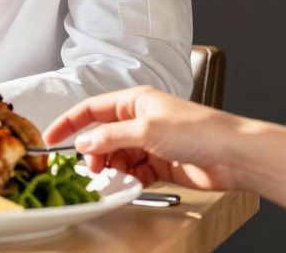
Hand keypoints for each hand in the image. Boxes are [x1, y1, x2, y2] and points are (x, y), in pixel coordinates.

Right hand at [43, 85, 244, 190]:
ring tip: (116, 179)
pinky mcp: (160, 163)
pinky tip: (132, 184)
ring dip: (113, 169)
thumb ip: (110, 137)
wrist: (233, 155)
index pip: (91, 109)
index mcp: (134, 101)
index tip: (51, 138)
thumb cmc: (198, 130)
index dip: (69, 123)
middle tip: (92, 169)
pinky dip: (129, 179)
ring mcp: (150, 142)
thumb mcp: (145, 130)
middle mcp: (140, 119)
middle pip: (103, 136)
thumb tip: (84, 143)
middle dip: (94, 153)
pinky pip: (134, 172)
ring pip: (117, 156)